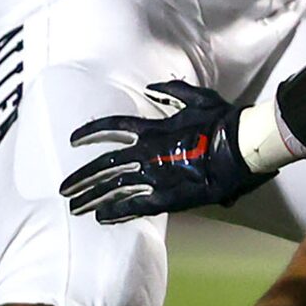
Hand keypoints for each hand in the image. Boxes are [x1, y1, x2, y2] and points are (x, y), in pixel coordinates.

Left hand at [59, 81, 269, 221]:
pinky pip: (135, 206)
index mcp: (154, 129)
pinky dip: (116, 212)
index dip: (91, 132)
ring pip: (114, 188)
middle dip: (81, 178)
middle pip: (104, 166)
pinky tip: (101, 218)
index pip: (112, 128)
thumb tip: (152, 87)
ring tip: (74, 207)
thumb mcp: (199, 98)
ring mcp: (155, 176)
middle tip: (63, 189)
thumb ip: (173, 91)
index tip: (73, 139)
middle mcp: (148, 153)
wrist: (242, 148)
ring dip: (92, 198)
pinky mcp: (167, 196)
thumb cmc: (224, 121)